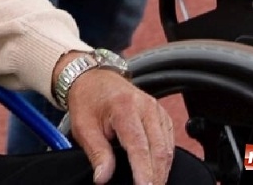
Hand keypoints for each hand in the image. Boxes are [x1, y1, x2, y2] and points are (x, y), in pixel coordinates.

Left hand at [64, 66, 174, 184]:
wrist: (93, 78)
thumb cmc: (87, 100)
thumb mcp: (83, 126)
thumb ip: (97, 153)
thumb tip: (103, 178)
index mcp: (124, 108)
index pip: (139, 146)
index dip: (144, 171)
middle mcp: (146, 107)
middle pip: (159, 149)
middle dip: (157, 176)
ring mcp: (157, 110)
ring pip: (168, 147)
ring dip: (163, 170)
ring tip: (153, 184)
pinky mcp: (162, 115)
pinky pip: (169, 141)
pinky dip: (165, 159)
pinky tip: (158, 170)